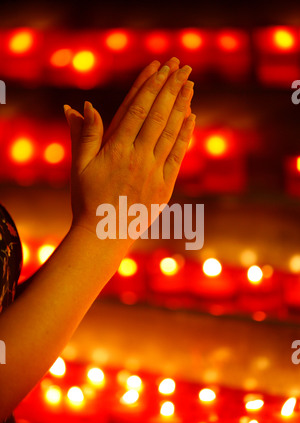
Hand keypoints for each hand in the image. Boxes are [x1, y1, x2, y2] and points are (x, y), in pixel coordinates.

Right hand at [64, 58, 194, 240]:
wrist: (104, 235)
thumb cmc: (86, 199)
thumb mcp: (79, 165)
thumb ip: (83, 135)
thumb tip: (82, 106)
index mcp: (115, 149)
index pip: (136, 109)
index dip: (150, 85)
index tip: (160, 67)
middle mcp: (138, 157)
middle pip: (158, 115)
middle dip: (171, 87)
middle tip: (182, 66)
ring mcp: (154, 172)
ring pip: (170, 132)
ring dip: (182, 106)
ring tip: (190, 84)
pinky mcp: (164, 187)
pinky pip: (177, 156)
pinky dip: (185, 135)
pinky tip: (192, 118)